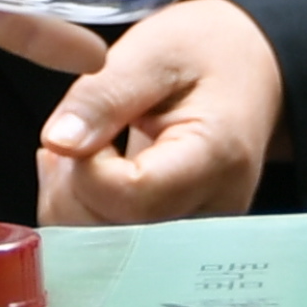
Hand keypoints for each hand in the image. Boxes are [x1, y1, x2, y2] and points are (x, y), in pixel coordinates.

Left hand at [36, 0, 284, 224]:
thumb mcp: (152, 52)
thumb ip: (104, 95)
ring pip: (109, 254)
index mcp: (215, 158)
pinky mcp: (179, 238)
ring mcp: (199, 233)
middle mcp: (214, 211)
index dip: (85, 168)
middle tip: (70, 133)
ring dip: (73, 203)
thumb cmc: (206, 52)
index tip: (80, 126)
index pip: (132, 197)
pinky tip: (87, 169)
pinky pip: (117, 248)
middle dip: (71, 191)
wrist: (249, 68)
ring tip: (80, 145)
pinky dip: (85, 212)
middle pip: (118, 241)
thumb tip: (58, 142)